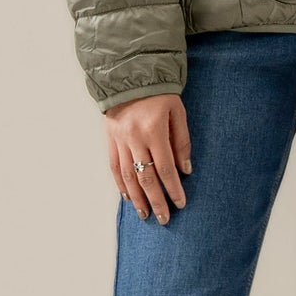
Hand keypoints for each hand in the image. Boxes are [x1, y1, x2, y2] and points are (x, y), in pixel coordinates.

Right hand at [104, 93, 190, 223]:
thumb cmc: (159, 93)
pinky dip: (121, 184)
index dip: (173, 188)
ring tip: (145, 214)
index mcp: (154, 131)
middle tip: (164, 219)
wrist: (130, 76)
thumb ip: (181, 141)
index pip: (165, 168)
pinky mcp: (110, 140)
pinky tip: (129, 197)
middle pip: (146, 177)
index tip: (180, 203)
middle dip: (156, 201)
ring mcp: (120, 140)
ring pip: (128, 176)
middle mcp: (134, 138)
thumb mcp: (177, 112)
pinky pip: (115, 167)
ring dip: (137, 198)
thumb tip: (185, 170)